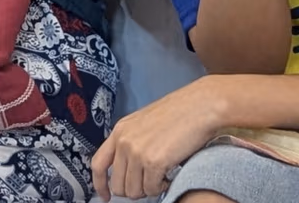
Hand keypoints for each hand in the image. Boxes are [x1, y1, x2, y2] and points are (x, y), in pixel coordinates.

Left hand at [90, 77, 227, 200]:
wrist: (200, 106)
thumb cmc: (180, 113)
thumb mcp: (144, 123)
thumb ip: (132, 142)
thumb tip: (130, 169)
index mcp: (120, 131)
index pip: (98, 164)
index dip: (100, 184)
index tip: (107, 196)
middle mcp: (124, 142)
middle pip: (118, 184)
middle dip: (133, 190)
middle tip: (149, 183)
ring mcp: (137, 152)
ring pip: (134, 191)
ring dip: (148, 189)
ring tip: (162, 177)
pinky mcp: (154, 162)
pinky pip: (152, 189)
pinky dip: (161, 187)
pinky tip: (169, 176)